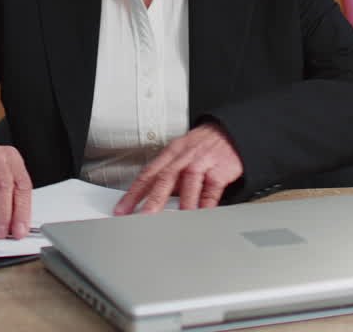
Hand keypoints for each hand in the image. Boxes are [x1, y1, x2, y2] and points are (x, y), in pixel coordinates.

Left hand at [113, 122, 243, 214]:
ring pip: (189, 180)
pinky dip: (206, 204)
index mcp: (170, 153)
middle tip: (143, 216)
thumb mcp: (181, 154)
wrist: (230, 132)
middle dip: (153, 199)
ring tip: (173, 220)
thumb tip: (150, 200)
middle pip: (165, 177)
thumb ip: (168, 177)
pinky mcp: (221, 169)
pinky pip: (212, 189)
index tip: (122, 209)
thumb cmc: (202, 146)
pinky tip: (200, 215)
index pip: (148, 174)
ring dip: (181, 201)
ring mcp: (203, 161)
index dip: (133, 192)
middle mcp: (184, 156)